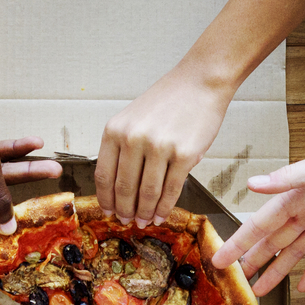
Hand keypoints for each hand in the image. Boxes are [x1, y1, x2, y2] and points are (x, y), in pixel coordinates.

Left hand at [97, 69, 232, 222]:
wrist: (200, 83)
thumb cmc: (167, 102)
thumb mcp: (132, 119)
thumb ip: (123, 148)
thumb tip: (119, 189)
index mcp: (116, 130)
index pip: (104, 175)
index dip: (106, 199)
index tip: (109, 211)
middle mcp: (134, 138)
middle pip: (124, 188)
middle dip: (125, 210)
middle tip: (127, 221)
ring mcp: (159, 147)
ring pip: (147, 192)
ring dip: (145, 213)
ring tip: (144, 221)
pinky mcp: (184, 155)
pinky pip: (171, 190)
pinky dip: (164, 207)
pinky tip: (160, 215)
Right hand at [213, 127, 304, 294]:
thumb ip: (290, 178)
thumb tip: (253, 184)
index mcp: (298, 194)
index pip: (261, 224)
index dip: (240, 243)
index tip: (219, 260)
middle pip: (274, 241)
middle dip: (253, 260)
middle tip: (234, 280)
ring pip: (295, 251)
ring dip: (278, 270)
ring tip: (261, 290)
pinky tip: (303, 286)